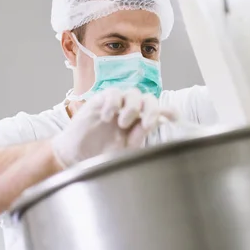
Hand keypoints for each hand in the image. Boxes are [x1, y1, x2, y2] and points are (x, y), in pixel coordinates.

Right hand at [51, 88, 176, 167]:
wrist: (75, 157)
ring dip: (132, 107)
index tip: (175, 117)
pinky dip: (113, 103)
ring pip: (133, 93)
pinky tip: (107, 117)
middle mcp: (130, 112)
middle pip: (148, 99)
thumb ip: (140, 137)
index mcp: (139, 124)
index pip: (158, 111)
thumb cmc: (100, 156)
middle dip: (151, 109)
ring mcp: (116, 105)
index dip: (168, 111)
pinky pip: (113, 93)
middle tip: (147, 124)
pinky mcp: (100, 101)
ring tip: (122, 123)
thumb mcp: (124, 151)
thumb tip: (157, 124)